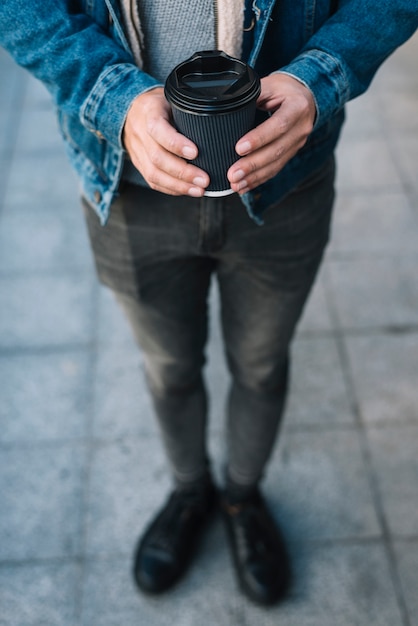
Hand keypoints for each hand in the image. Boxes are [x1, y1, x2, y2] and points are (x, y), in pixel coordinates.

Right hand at [123, 87, 209, 195]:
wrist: (132, 111)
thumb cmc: (159, 105)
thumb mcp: (172, 99)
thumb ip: (188, 112)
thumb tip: (215, 129)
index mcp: (149, 112)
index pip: (158, 130)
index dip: (176, 144)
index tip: (195, 152)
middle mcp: (140, 133)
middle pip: (158, 158)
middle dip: (183, 172)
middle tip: (203, 179)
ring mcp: (137, 150)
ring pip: (153, 173)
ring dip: (178, 185)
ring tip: (198, 190)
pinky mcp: (139, 164)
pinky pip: (152, 181)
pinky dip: (171, 188)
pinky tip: (186, 190)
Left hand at [227, 74, 315, 193]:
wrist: (305, 97)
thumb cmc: (284, 89)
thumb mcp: (270, 85)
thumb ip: (253, 96)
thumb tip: (228, 106)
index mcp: (297, 107)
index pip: (278, 125)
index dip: (259, 138)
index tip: (239, 148)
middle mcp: (301, 128)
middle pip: (276, 150)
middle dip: (253, 165)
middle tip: (233, 174)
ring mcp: (298, 144)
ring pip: (276, 164)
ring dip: (254, 177)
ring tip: (235, 184)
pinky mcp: (291, 154)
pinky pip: (275, 169)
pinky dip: (259, 179)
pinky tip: (245, 186)